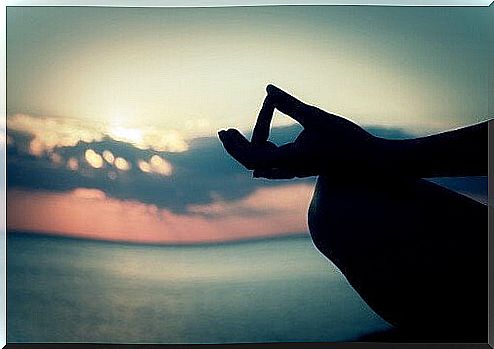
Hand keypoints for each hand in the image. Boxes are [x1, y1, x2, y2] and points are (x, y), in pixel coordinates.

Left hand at [218, 84, 381, 178]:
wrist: (370, 161)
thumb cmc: (346, 139)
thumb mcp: (316, 117)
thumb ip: (290, 104)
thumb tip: (268, 88)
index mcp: (289, 159)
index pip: (251, 157)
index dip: (235, 145)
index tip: (226, 129)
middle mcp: (289, 168)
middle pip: (252, 163)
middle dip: (237, 147)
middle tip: (224, 132)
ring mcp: (295, 169)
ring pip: (263, 164)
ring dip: (250, 149)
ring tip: (236, 134)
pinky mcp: (302, 165)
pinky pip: (276, 163)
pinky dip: (266, 151)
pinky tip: (265, 141)